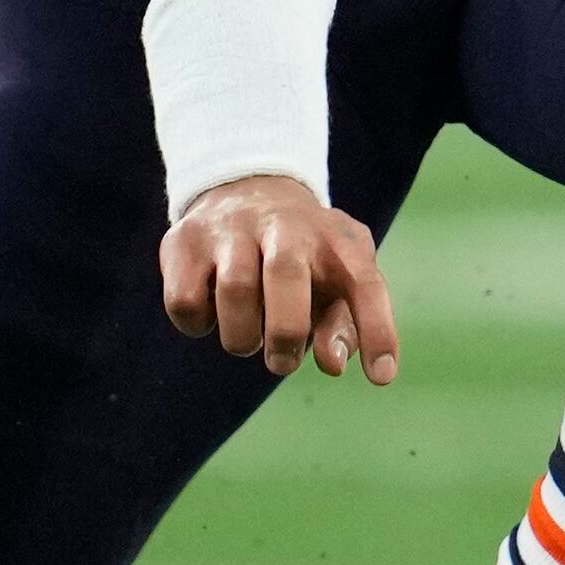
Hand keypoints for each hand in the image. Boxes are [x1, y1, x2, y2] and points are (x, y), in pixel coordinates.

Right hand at [160, 172, 401, 382]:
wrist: (246, 187)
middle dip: (287, 332)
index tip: (381, 377)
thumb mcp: (336, 279)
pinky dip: (198, 325)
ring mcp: (231, 228)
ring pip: (233, 289)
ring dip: (242, 336)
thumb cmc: (304, 255)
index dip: (377, 331)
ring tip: (248, 340)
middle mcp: (286, 226)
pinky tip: (212, 316)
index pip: (366, 284)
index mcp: (336, 241)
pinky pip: (185, 300)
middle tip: (283, 364)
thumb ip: (342, 324)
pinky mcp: (183, 241)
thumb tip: (332, 363)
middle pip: (287, 274)